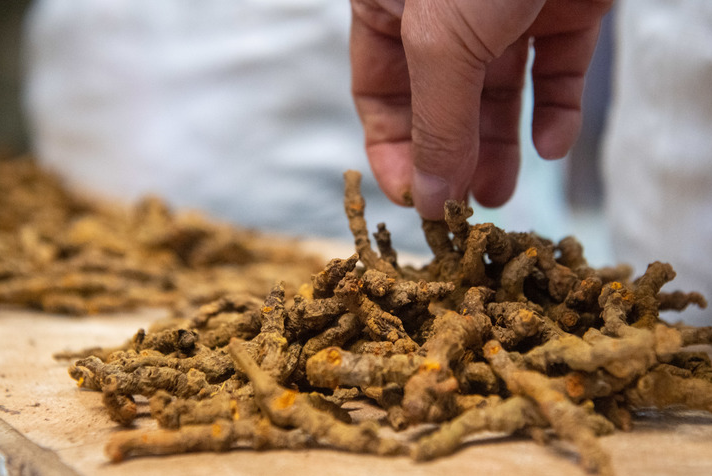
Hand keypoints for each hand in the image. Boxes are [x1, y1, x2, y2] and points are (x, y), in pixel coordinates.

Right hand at [350, 0, 612, 218]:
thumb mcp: (440, 42)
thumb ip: (434, 124)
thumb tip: (428, 199)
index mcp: (391, 10)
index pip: (379, 93)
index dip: (392, 150)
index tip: (415, 201)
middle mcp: (445, 16)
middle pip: (440, 103)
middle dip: (451, 157)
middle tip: (463, 210)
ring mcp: (505, 12)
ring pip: (497, 95)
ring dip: (498, 148)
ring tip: (500, 194)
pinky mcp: (563, 10)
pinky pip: (556, 73)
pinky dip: (555, 113)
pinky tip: (552, 147)